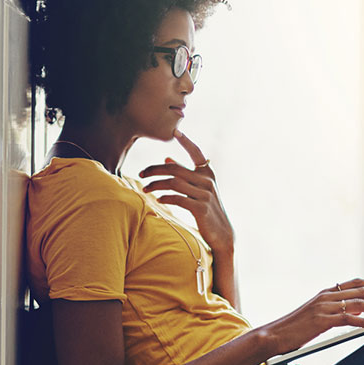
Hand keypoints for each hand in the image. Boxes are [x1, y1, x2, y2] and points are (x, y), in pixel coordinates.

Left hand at [139, 130, 233, 249]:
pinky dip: (165, 198)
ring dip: (155, 185)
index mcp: (208, 173)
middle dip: (155, 169)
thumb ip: (186, 174)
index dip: (186, 141)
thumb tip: (167, 158)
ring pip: (173, 183)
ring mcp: (205, 194)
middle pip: (175, 168)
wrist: (222, 233)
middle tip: (141, 174)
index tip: (175, 131)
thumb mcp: (199, 189)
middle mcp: (207, 181)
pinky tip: (158, 200)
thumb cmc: (207, 209)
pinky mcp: (200, 208)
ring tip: (145, 189)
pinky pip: (177, 198)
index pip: (196, 152)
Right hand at [255, 278, 363, 354]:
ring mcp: (325, 308)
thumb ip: (337, 311)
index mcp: (326, 293)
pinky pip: (349, 319)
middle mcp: (327, 296)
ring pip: (359, 304)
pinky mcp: (322, 321)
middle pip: (362, 291)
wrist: (274, 334)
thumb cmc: (294, 328)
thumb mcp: (318, 315)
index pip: (355, 283)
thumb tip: (358, 312)